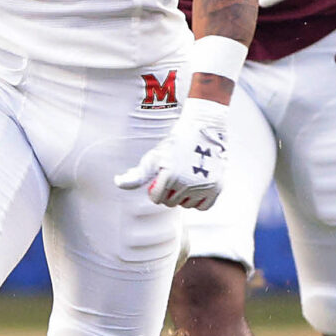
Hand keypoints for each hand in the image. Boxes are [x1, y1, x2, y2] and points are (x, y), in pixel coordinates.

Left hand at [114, 95, 231, 209]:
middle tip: (174, 176)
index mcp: (168, 175)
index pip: (156, 199)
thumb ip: (136, 175)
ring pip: (187, 205)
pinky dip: (199, 201)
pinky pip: (204, 207)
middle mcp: (186, 183)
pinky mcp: (217, 187)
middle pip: (171, 203)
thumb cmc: (175, 143)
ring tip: (186, 178)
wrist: (203, 128)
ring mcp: (203, 186)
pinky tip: (197, 188)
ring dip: (184, 197)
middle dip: (170, 192)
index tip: (161, 178)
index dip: (156, 189)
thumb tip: (117, 183)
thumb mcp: (153, 157)